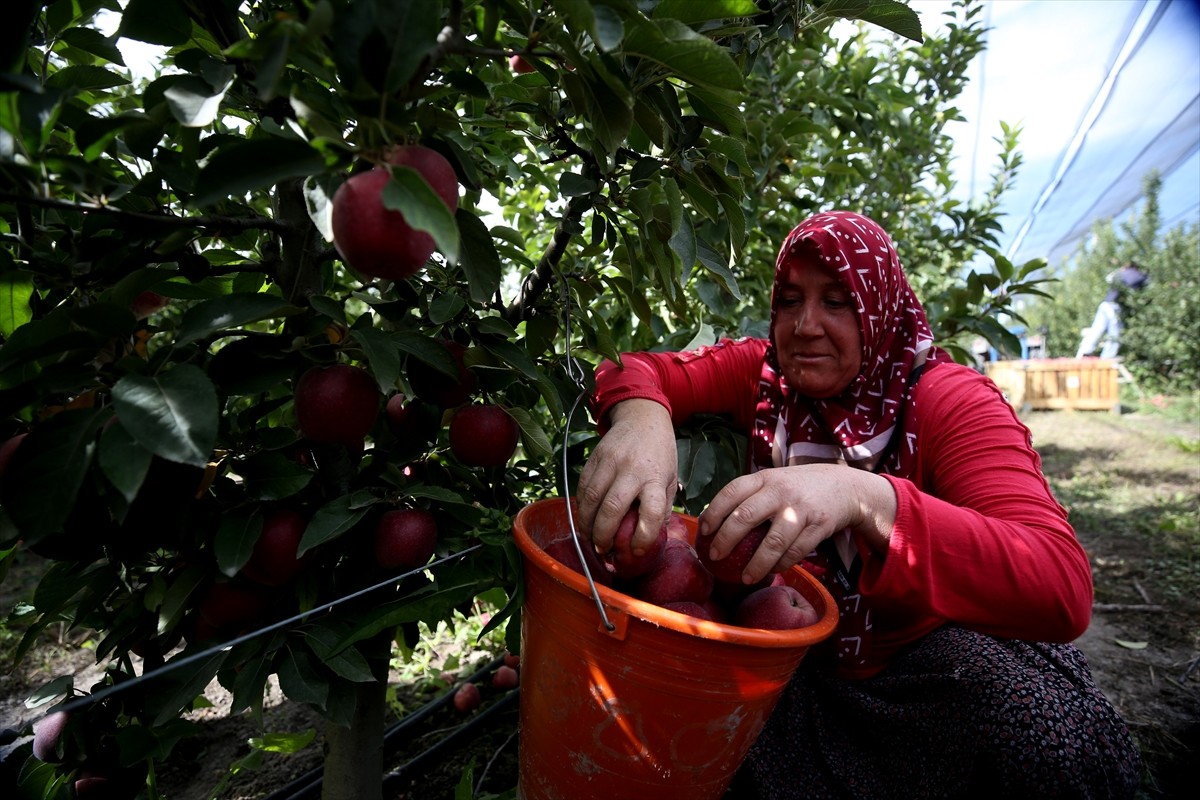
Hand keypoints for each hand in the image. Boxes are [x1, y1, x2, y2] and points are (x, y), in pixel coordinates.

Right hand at [577, 399, 676, 553]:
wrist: (642, 417)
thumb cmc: (660, 452)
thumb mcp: (670, 478)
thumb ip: (661, 506)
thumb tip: (649, 536)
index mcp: (655, 477)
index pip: (651, 512)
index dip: (643, 536)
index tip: (637, 551)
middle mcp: (632, 469)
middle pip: (613, 508)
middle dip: (604, 535)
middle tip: (603, 550)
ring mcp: (610, 462)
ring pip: (591, 499)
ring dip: (587, 524)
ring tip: (589, 539)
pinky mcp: (595, 457)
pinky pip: (582, 487)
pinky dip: (581, 506)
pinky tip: (585, 518)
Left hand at [697, 464, 895, 583]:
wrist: (844, 486)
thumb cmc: (796, 489)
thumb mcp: (773, 481)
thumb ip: (748, 496)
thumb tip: (709, 521)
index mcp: (764, 478)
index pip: (731, 492)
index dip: (713, 512)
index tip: (703, 531)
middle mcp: (780, 491)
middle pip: (746, 516)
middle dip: (726, 539)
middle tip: (714, 556)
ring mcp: (801, 508)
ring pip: (774, 541)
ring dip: (756, 564)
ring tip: (744, 578)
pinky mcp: (819, 525)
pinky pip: (796, 552)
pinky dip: (781, 565)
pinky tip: (771, 572)